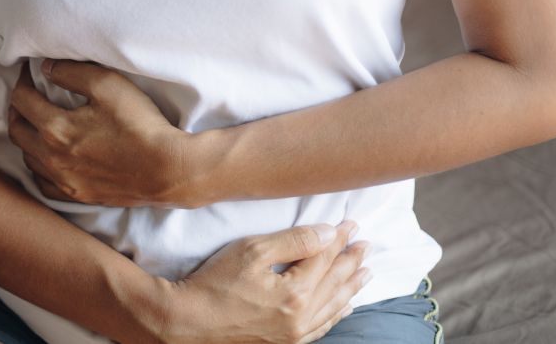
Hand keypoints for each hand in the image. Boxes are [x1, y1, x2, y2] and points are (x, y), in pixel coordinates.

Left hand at [7, 59, 191, 206]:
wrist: (167, 170)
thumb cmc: (140, 124)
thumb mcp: (108, 85)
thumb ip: (72, 72)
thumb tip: (46, 68)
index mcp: (55, 129)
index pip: (22, 100)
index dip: (23, 81)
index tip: (30, 72)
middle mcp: (52, 158)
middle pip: (16, 130)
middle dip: (18, 108)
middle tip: (27, 95)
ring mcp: (64, 181)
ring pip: (27, 158)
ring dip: (26, 137)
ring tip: (36, 122)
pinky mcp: (78, 195)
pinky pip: (43, 183)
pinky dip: (39, 166)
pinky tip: (48, 157)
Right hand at [151, 220, 371, 343]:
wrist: (188, 321)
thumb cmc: (214, 282)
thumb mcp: (251, 251)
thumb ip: (293, 241)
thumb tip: (328, 233)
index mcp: (296, 292)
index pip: (325, 258)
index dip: (339, 238)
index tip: (351, 223)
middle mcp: (301, 316)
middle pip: (334, 282)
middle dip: (351, 261)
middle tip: (367, 244)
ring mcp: (294, 334)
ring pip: (333, 306)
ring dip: (351, 286)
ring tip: (366, 271)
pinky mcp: (284, 342)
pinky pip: (321, 327)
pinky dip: (337, 313)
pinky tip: (345, 305)